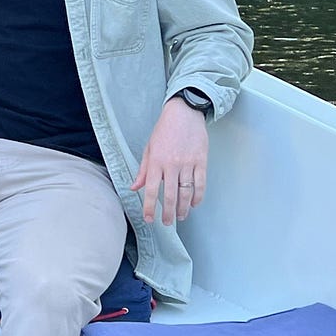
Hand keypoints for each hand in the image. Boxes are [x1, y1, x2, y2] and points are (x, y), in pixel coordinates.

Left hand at [132, 97, 208, 225]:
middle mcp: (171, 164)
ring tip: (180, 216)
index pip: (152, 190)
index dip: (150, 207)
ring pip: (186, 192)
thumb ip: (143, 170)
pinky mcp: (201, 161)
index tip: (149, 219)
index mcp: (156, 161)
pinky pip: (201, 184)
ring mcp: (188, 163)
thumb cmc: (164, 129)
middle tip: (167, 223)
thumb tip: (135, 187)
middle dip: (168, 213)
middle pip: (171, 195)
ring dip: (183, 208)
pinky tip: (194, 204)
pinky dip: (198, 197)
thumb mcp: (149, 148)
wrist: (184, 113)